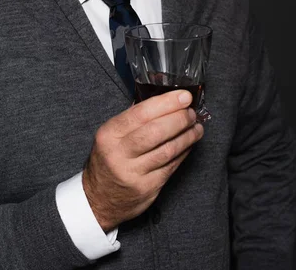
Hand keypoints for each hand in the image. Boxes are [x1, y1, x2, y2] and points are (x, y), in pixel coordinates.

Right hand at [82, 90, 202, 230]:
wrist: (99, 198)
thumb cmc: (108, 159)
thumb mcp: (110, 135)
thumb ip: (133, 118)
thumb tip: (163, 99)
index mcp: (109, 134)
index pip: (141, 113)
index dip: (166, 103)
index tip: (184, 96)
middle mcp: (119, 154)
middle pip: (156, 132)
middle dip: (179, 119)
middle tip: (191, 112)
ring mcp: (133, 173)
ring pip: (167, 150)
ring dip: (187, 136)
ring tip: (196, 127)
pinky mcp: (147, 189)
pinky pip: (171, 166)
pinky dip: (183, 152)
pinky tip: (189, 144)